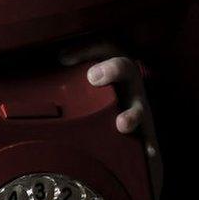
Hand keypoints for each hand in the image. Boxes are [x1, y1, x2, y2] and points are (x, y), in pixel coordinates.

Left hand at [58, 40, 162, 199]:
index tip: (62, 58)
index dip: (85, 48)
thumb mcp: (77, 86)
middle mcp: (126, 86)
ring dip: (132, 114)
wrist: (123, 139)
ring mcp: (138, 109)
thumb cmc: (90, 104)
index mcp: (109, 69)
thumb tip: (49, 63)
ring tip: (122, 124)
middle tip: (93, 77)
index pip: (102, 47)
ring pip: (140, 107)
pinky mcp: (144, 133)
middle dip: (112, 70)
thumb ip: (64, 75)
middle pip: (126, 68)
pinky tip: (146, 152)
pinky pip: (149, 139)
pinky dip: (148, 146)